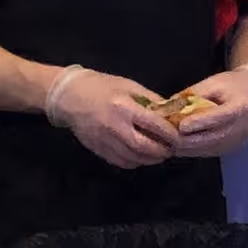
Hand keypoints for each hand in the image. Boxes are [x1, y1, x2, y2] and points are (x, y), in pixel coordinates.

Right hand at [47, 68, 179, 169]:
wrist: (68, 96)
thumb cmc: (100, 86)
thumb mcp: (128, 85)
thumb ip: (150, 100)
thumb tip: (169, 114)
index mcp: (123, 106)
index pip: (154, 125)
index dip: (170, 134)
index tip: (179, 137)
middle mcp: (114, 126)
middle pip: (144, 147)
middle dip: (162, 151)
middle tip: (171, 150)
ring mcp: (104, 140)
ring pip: (134, 158)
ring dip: (150, 159)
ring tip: (158, 154)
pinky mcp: (97, 149)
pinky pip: (121, 162)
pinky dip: (135, 162)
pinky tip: (141, 156)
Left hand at [174, 65, 247, 157]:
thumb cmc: (234, 85)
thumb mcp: (214, 82)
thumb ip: (193, 94)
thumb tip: (169, 105)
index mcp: (241, 107)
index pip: (219, 117)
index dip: (199, 123)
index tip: (180, 125)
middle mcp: (242, 128)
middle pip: (211, 139)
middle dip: (186, 139)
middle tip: (165, 136)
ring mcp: (238, 141)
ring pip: (207, 149)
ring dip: (186, 146)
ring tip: (168, 140)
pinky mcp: (232, 149)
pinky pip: (209, 152)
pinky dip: (192, 149)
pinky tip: (179, 143)